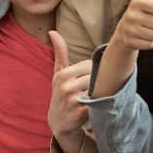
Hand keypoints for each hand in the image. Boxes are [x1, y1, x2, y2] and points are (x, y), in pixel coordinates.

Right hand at [48, 30, 91, 152]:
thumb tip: (52, 32)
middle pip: (96, 77)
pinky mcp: (81, 112)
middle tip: (91, 90)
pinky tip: (94, 106)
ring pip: (98, 88)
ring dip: (100, 92)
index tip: (88, 80)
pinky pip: (98, 102)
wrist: (59, 120)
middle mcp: (66, 86)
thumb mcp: (58, 72)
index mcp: (63, 74)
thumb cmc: (60, 92)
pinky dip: (100, 103)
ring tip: (92, 96)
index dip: (94, 72)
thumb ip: (60, 52)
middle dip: (98, 82)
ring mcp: (73, 100)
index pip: (91, 66)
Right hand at [110, 0, 152, 50]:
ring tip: (144, 29)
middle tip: (148, 21)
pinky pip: (151, 45)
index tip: (151, 10)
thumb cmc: (140, 10)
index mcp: (136, 1)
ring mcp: (129, 29)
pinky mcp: (130, 42)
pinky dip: (148, 43)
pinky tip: (140, 38)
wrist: (124, 32)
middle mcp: (131, 14)